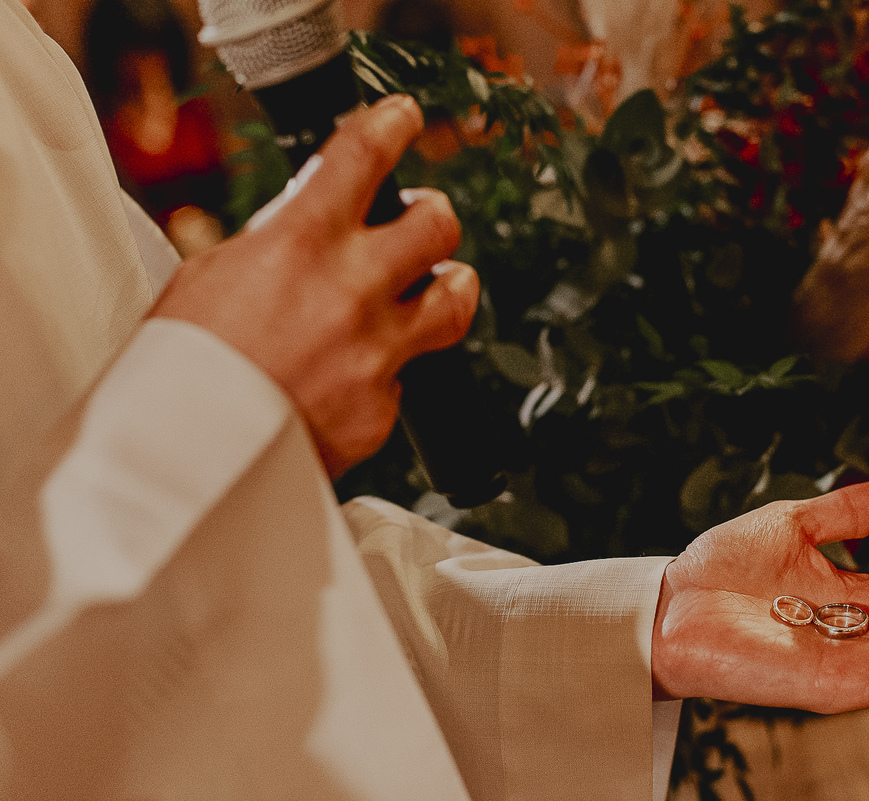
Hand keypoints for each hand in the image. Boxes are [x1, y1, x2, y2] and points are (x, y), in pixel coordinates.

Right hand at [152, 96, 477, 477]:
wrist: (183, 459)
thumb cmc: (183, 367)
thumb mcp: (212, 275)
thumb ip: (277, 241)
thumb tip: (313, 216)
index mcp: (300, 244)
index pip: (364, 156)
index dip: (392, 125)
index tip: (402, 118)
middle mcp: (352, 292)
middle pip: (439, 226)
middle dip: (432, 217)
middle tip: (419, 222)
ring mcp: (376, 354)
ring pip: (456, 300)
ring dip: (447, 288)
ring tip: (429, 292)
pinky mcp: (383, 411)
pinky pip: (405, 379)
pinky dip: (383, 374)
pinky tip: (347, 381)